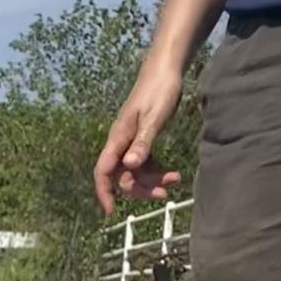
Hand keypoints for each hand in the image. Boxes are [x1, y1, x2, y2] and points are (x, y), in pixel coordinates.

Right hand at [94, 61, 186, 215]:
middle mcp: (121, 143)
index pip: (104, 171)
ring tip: (176, 179)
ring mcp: (131, 141)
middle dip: (141, 189)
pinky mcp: (142, 138)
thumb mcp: (154, 117)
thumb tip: (130, 166)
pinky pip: (145, 163)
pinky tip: (171, 172)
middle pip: (123, 177)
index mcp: (118, 138)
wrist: (165, 68)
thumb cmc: (159, 89)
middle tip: (164, 193)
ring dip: (153, 180)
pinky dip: (157, 170)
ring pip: (136, 172)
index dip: (104, 192)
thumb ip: (142, 143)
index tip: (110, 212)